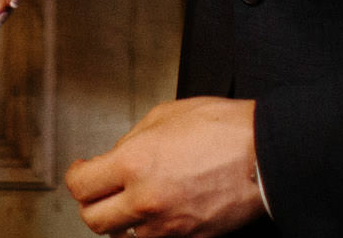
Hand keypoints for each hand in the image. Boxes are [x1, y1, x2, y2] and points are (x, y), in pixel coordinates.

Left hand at [66, 98, 265, 236]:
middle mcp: (146, 200)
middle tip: (98, 188)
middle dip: (91, 203)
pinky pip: (155, 237)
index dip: (76, 175)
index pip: (81, 185)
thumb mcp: (166, 115)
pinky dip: (150, 225)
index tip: (81, 169)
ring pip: (123, 235)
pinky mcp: (188, 237)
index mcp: (135, 164)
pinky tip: (161, 204)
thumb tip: (117, 155)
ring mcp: (167, 225)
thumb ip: (133, 139)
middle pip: (94, 220)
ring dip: (121, 217)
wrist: (266, 156)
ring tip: (132, 197)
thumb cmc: (224, 129)